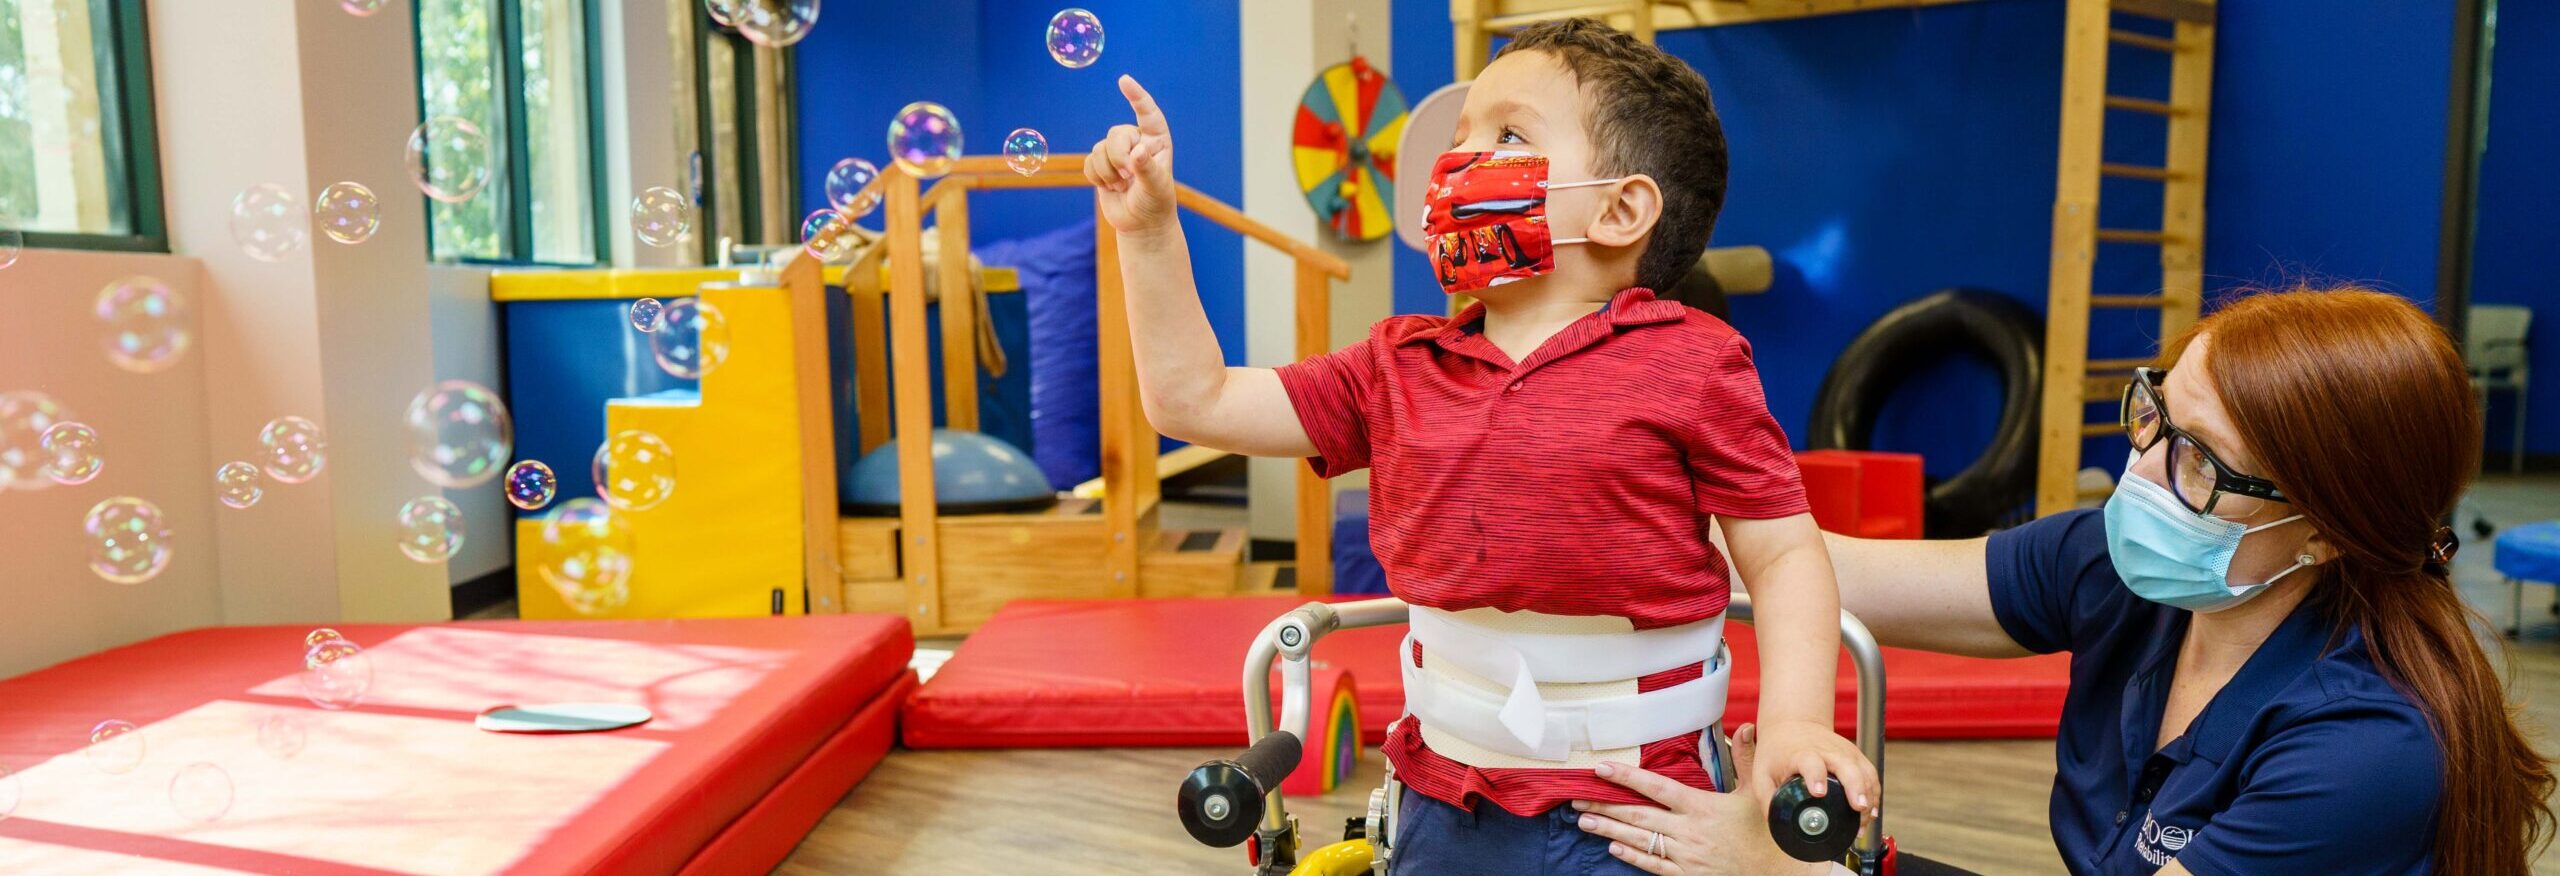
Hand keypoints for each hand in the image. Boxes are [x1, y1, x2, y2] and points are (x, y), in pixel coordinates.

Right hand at [1083, 75, 1176, 236]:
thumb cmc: (1155, 203)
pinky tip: (1111, 188)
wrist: (1140, 224)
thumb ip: (1147, 168)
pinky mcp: (1102, 164)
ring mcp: (1118, 152)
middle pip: (1115, 134)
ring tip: (1122, 187)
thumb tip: (1137, 152)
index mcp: (1157, 141)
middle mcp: (1137, 141)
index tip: (1124, 80)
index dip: (1136, 96)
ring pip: (1099, 149)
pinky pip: (1089, 162)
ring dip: (1107, 172)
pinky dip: (1097, 177)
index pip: (1148, 113)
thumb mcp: (1156, 187)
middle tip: (1127, 177)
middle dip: (1117, 157)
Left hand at [1572, 725, 1830, 874]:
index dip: (1627, 777)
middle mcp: (1688, 831)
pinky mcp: (1686, 875)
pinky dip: (1631, 856)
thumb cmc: (1765, 833)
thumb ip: (1746, 760)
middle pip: (1637, 815)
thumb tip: (1745, 728)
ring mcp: (1685, 856)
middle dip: (1604, 806)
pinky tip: (1613, 848)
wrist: (1777, 874)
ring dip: (1609, 830)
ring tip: (1583, 821)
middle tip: (1577, 799)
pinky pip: (1653, 865)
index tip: (1601, 768)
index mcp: (1702, 807)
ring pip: (1639, 840)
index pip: (1657, 788)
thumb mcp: (1757, 794)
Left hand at [1751, 719, 1878, 818]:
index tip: (1819, 792)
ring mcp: (1844, 752)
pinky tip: (1870, 812)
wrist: (1792, 724)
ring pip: (1864, 772)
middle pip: (1847, 766)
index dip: (1816, 776)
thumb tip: (1776, 825)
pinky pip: (1870, 775)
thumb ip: (1767, 799)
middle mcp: (1826, 751)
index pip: (1811, 762)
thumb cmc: (1776, 751)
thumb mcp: (1762, 773)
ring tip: (1865, 819)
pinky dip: (1874, 794)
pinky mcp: (1855, 755)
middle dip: (1856, 787)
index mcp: (1801, 754)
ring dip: (1868, 796)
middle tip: (1859, 807)